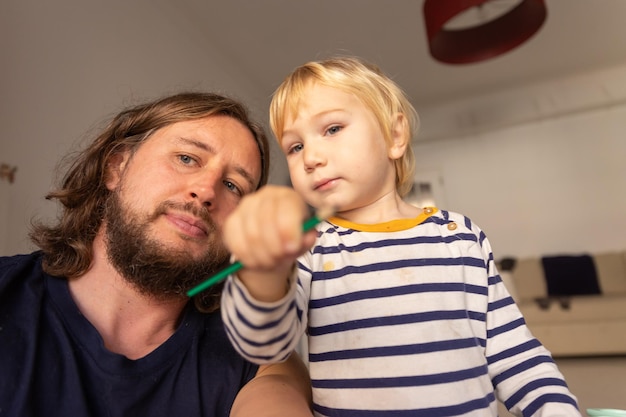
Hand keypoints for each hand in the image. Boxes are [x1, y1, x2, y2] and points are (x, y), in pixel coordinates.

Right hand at [222, 185, 316, 301]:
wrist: (273, 239)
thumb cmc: (292, 236)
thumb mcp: (305, 238)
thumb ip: (307, 239)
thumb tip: (306, 239)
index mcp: (288, 196)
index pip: (286, 209)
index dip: (289, 230)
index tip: (292, 249)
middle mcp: (265, 196)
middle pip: (265, 222)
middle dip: (275, 248)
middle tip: (281, 259)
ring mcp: (245, 207)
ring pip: (251, 235)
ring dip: (263, 256)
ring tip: (271, 262)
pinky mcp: (231, 221)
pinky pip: (236, 243)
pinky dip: (247, 257)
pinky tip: (257, 261)